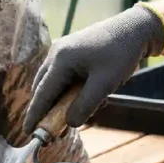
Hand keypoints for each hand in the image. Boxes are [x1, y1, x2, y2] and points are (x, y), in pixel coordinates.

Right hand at [23, 3, 163, 133]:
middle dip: (48, 110)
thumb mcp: (104, 84)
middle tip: (56, 131)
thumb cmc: (120, 54)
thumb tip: (69, 124)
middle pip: (43, 89)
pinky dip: (71, 92)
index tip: (29, 132)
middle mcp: (56, 55)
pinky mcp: (71, 54)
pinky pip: (64, 78)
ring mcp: (63, 52)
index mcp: (61, 60)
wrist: (135, 29)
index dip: (35, 115)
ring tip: (80, 114)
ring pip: (53, 84)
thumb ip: (85, 106)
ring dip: (62, 102)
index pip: (42, 93)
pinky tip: (91, 97)